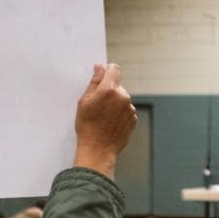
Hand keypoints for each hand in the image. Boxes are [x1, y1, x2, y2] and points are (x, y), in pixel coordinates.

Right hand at [73, 63, 135, 177]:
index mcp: (109, 90)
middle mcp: (123, 97)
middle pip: (117, 86)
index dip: (107, 72)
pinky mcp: (134, 119)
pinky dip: (120, 114)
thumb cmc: (87, 127)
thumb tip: (100, 68)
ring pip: (122, 99)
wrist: (98, 150)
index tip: (103, 77)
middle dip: (109, 91)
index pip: (114, 69)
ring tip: (104, 118)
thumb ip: (94, 82)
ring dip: (115, 104)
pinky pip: (126, 111)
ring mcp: (130, 109)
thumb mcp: (84, 102)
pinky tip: (110, 123)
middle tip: (98, 106)